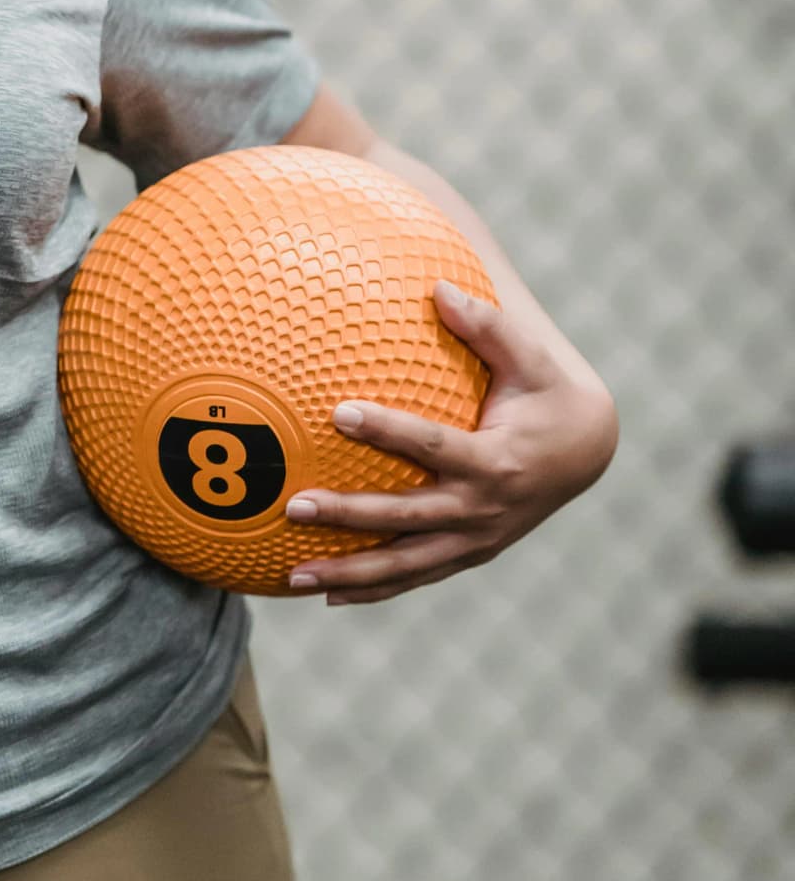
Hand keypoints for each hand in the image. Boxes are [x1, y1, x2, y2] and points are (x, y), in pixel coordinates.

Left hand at [281, 280, 616, 606]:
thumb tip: (440, 286)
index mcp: (497, 461)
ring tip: (293, 575)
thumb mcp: (532, 358)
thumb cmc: (548, 393)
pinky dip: (374, 588)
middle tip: (294, 506)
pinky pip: (415, 575)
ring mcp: (476, 540)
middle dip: (349, 515)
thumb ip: (488, 325)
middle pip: (406, 517)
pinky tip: (325, 593)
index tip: (338, 412)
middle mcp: (484, 509)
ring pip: (406, 564)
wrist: (587, 453)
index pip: (433, 446)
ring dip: (349, 572)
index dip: (387, 430)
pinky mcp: (469, 554)